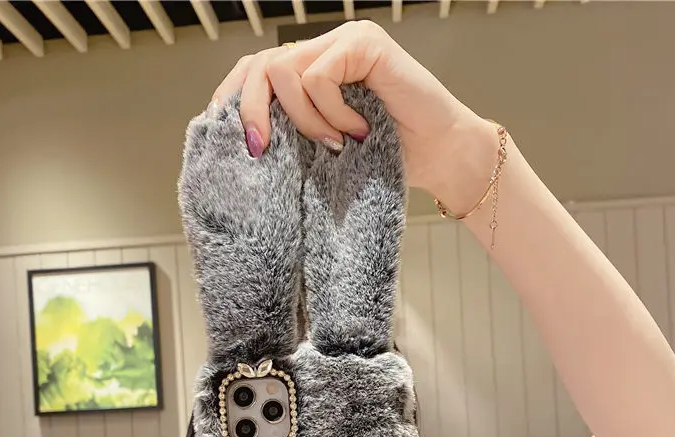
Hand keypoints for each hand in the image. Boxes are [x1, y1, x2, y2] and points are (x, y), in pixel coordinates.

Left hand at [211, 20, 494, 209]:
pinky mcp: (364, 44)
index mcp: (308, 72)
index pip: (253, 72)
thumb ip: (290, 134)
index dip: (233, 101)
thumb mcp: (323, 151)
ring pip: (284, 71)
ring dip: (304, 120)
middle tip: (261, 150)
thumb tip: (243, 145)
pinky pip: (318, 77)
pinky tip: (357, 130)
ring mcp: (344, 42)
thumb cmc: (387, 157)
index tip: (237, 143)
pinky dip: (331, 113)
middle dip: (250, 111)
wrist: (440, 157)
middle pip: (258, 65)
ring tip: (335, 144)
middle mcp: (323, 49)